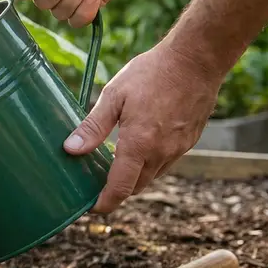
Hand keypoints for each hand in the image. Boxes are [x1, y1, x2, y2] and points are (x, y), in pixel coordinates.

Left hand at [63, 41, 221, 212]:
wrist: (196, 59)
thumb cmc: (152, 73)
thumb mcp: (114, 95)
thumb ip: (93, 126)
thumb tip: (71, 149)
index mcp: (139, 144)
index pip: (120, 188)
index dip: (105, 203)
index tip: (92, 208)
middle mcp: (161, 153)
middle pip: (136, 187)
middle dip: (117, 191)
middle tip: (97, 186)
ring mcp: (179, 148)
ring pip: (152, 176)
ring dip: (134, 178)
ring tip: (114, 168)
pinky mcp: (189, 141)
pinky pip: (166, 163)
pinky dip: (149, 165)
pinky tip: (138, 150)